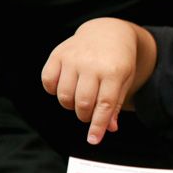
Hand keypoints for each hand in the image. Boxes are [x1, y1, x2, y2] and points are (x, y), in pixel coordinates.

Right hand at [41, 17, 139, 143]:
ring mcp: (73, 58)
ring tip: (79, 97)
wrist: (107, 32)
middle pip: (83, 104)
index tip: (93, 140)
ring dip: (70, 105)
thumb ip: (114, 105)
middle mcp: (92, 64)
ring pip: (64, 96)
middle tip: (89, 111)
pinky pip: (48, 82)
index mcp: (114, 71)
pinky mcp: (58, 54)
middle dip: (84, 115)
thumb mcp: (124, 81)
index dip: (97, 126)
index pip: (104, 105)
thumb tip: (108, 129)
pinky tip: (66, 85)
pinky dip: (54, 91)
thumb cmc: (118, 61)